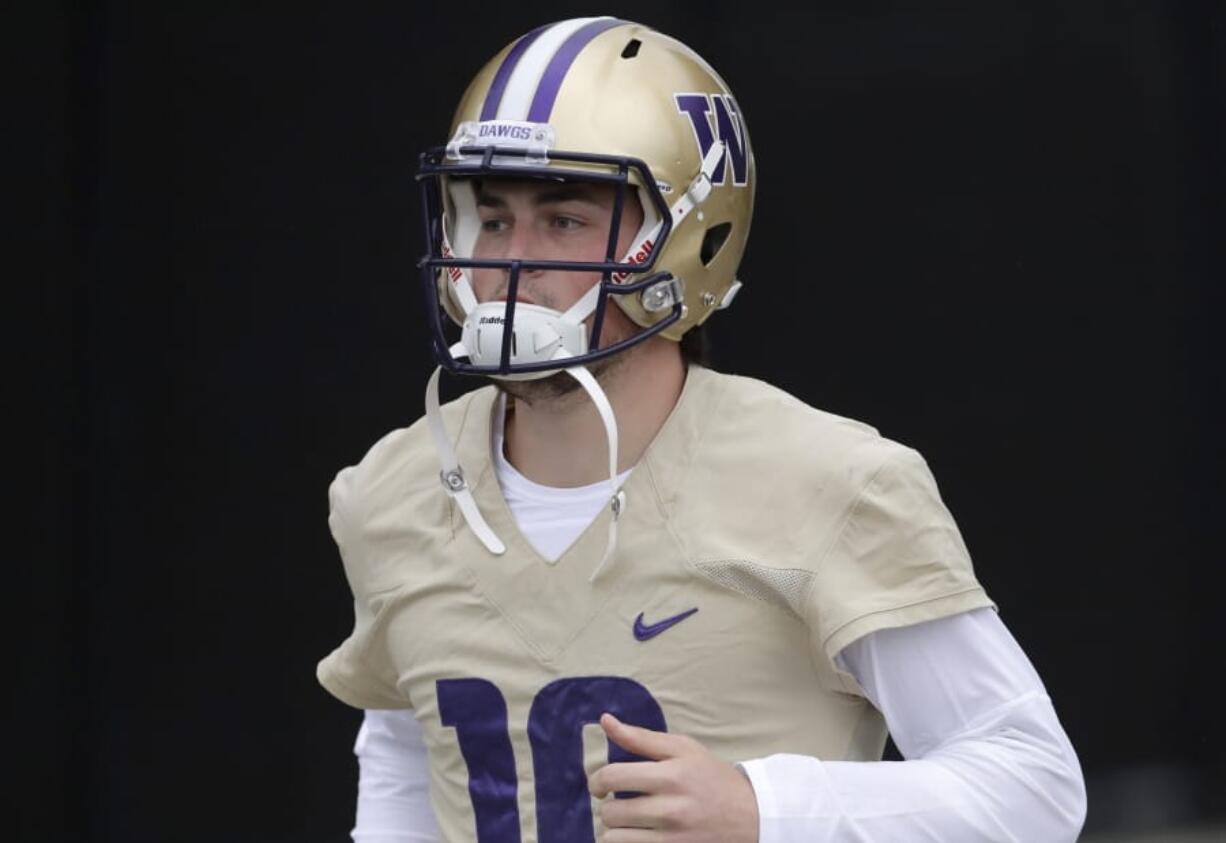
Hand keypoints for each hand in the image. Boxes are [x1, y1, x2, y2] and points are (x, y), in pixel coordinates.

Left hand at [588, 713, 759, 841]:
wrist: (752, 815)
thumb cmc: (712, 777)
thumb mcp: (682, 748)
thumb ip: (641, 737)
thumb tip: (605, 720)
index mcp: (671, 774)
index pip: (612, 777)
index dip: (596, 780)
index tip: (601, 784)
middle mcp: (671, 808)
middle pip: (610, 812)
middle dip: (607, 806)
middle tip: (618, 803)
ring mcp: (673, 837)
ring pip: (614, 839)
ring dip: (614, 830)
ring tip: (627, 822)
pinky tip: (636, 835)